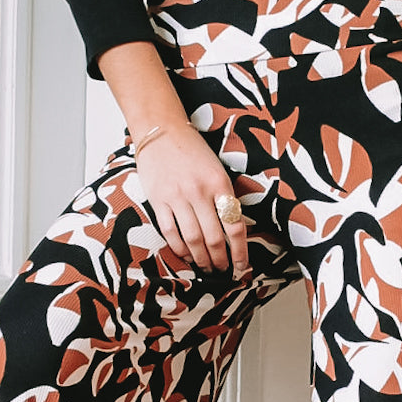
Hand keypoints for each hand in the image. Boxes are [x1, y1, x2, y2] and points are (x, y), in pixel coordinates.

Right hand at [135, 121, 249, 276]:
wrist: (162, 131)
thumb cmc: (193, 150)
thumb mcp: (217, 169)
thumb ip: (224, 196)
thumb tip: (233, 229)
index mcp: (219, 184)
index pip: (234, 226)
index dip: (240, 252)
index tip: (242, 266)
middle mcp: (200, 192)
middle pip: (214, 238)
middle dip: (220, 260)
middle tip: (223, 270)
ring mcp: (177, 197)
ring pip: (193, 239)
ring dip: (201, 259)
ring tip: (207, 268)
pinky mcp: (159, 200)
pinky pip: (171, 232)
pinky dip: (180, 248)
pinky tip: (186, 255)